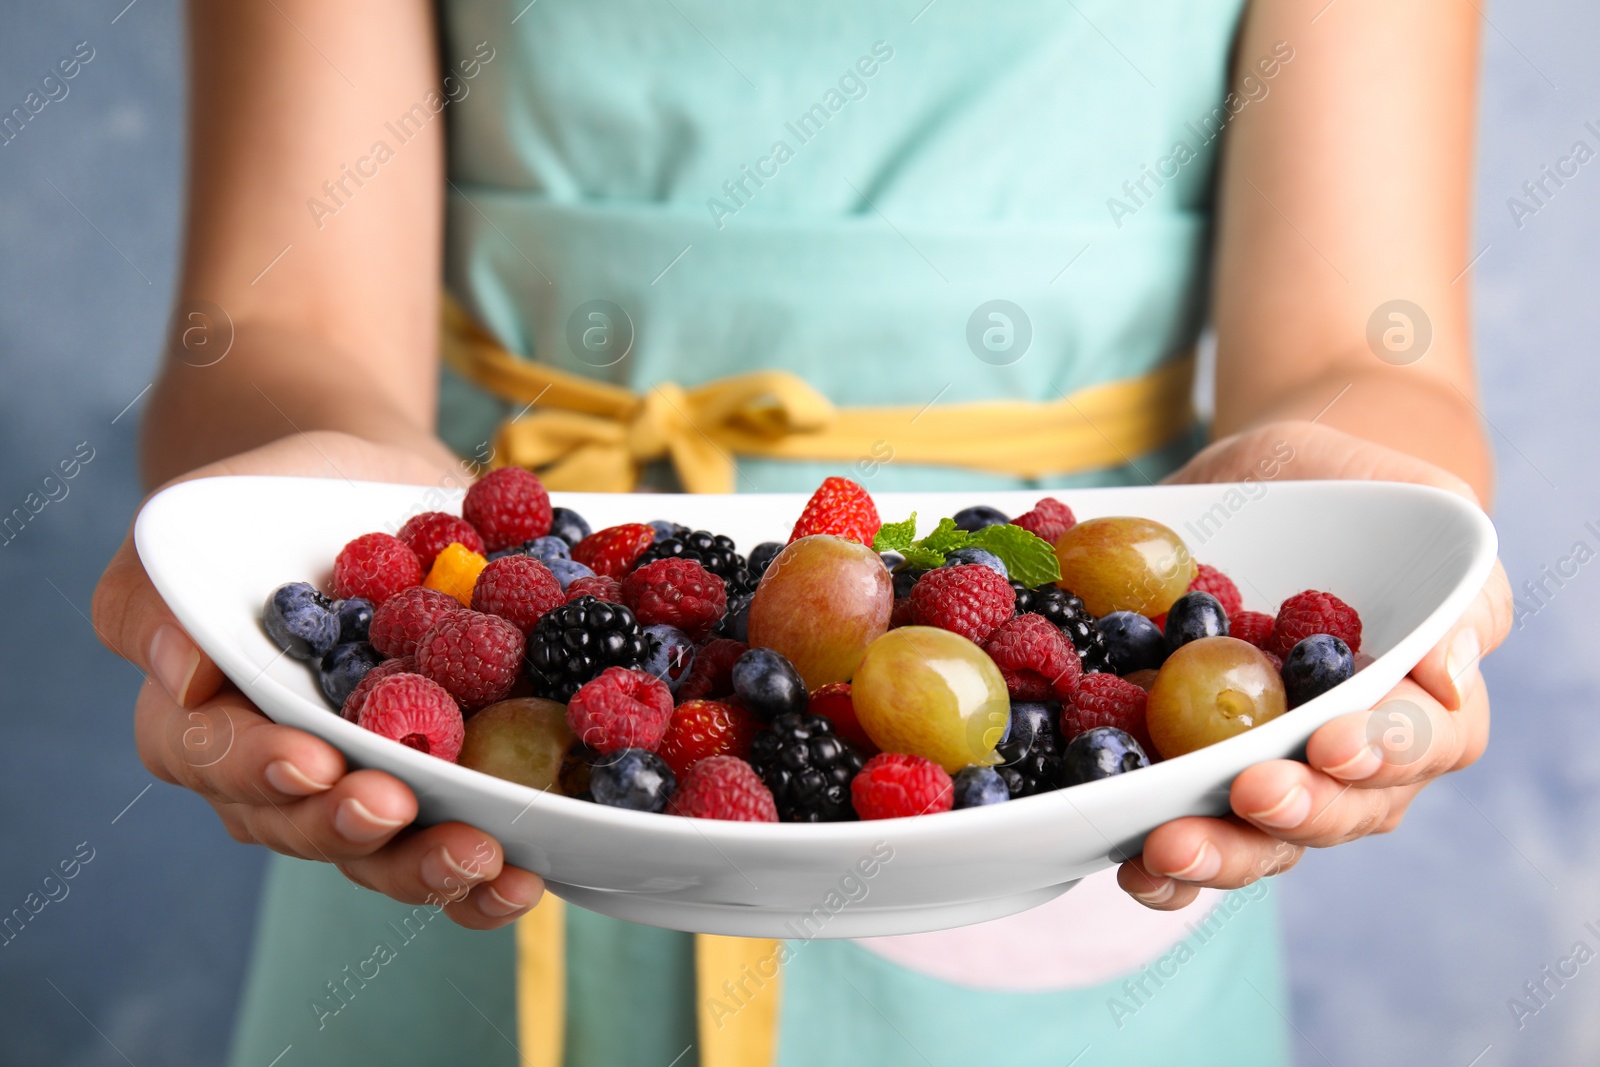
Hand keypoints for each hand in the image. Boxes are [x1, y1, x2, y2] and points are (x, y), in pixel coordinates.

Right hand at [93, 431, 543, 927]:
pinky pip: (456, 845)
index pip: (212, 758)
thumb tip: (181, 679)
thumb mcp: (197, 521)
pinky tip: (527, 878)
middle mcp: (280, 770)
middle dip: (353, 827)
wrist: (369, 483)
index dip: (259, 769)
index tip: (315, 761)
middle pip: (301, 825)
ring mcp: (366, 785)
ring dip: (431, 868)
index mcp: (206, 714)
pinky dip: (489, 880)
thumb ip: (159, 594)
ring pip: (382, 856)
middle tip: (399, 809)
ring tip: (486, 860)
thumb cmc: (268, 498)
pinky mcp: (441, 784)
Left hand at [1117, 421, 1511, 907]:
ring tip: (1165, 849)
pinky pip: (1189, 834)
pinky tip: (1128, 867)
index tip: (1330, 743)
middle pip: (1343, 812)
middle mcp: (1355, 755)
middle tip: (1249, 795)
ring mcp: (1276, 773)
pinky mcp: (1200, 775)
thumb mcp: (1420, 499)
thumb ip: (1457, 582)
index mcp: (1423, 694)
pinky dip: (1161, 869)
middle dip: (1295, 813)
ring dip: (1219, 853)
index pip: (1426, 742)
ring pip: (1264, 842)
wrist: (1258, 482)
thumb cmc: (1352, 487)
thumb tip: (1453, 674)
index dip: (1384, 752)